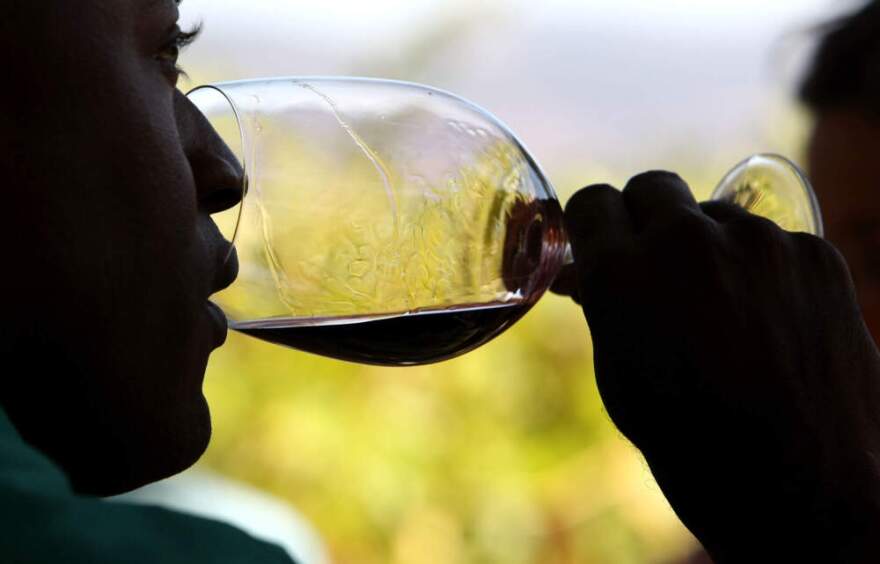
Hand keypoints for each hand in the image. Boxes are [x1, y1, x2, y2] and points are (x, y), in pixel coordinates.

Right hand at [555, 171, 879, 561]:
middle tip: (655, 263)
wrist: (804, 486)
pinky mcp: (815, 253)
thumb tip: (589, 269)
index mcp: (622, 274)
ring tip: (726, 311)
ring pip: (716, 214)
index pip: (592, 201)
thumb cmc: (695, 446)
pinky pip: (772, 240)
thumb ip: (605, 306)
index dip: (593, 224)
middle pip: (653, 186)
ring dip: (709, 246)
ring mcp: (758, 241)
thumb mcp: (621, 377)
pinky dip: (762, 268)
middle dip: (646, 217)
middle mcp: (686, 241)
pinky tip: (770, 321)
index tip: (600, 242)